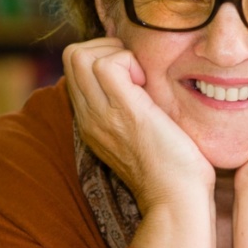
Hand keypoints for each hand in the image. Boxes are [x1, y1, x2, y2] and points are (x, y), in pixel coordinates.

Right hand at [63, 38, 214, 217]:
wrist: (176, 199)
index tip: (134, 76)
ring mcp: (102, 114)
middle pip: (72, 55)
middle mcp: (88, 117)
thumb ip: (131, 109)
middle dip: (107, 48)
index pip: (75, 68)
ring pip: (81, 55)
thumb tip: (143, 80)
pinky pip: (107, 64)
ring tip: (141, 79)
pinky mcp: (124, 111)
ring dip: (116, 53)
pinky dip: (129, 61)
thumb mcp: (140, 134)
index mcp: (91, 122)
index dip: (104, 57)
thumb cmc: (172, 169)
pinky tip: (147, 84)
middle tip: (136, 72)